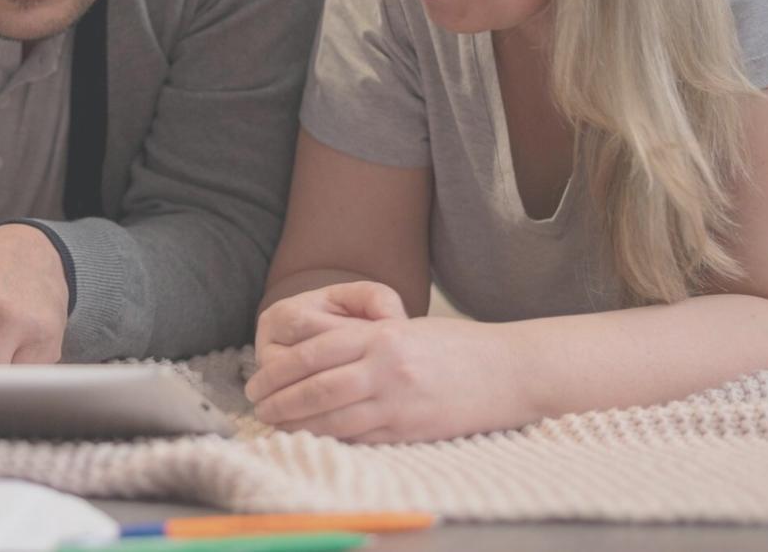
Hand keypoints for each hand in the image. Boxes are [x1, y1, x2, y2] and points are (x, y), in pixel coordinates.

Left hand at [246, 281, 527, 441]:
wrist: (511, 370)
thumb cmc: (457, 346)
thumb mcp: (406, 328)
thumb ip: (364, 339)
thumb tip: (317, 354)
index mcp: (381, 336)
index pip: (313, 352)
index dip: (278, 369)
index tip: (258, 379)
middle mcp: (386, 367)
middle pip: (315, 387)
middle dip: (279, 399)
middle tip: (256, 406)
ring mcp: (399, 401)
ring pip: (333, 418)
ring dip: (298, 424)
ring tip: (276, 425)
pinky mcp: (412, 429)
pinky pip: (362, 437)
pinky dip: (332, 439)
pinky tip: (314, 439)